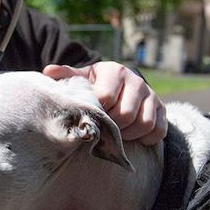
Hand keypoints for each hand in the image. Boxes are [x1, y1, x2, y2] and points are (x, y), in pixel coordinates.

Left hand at [43, 61, 166, 144]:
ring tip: (116, 134)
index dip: (96, 113)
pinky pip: (158, 131)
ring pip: (144, 123)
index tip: (89, 118)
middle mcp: (136, 81)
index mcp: (114, 71)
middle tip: (102, 130)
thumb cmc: (96, 86)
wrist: (121, 86)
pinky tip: (133, 137)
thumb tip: (48, 72)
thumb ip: (67, 76)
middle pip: (126, 114)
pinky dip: (146, 139)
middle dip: (112, 127)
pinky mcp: (162, 109)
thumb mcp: (82, 79)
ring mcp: (151, 95)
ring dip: (129, 135)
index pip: (106, 98)